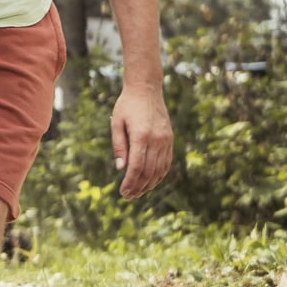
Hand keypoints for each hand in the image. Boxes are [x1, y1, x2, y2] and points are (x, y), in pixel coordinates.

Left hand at [111, 82, 172, 198]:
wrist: (146, 90)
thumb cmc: (127, 106)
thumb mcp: (116, 123)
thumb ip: (119, 146)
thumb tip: (120, 168)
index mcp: (141, 135)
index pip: (137, 166)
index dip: (130, 182)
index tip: (123, 192)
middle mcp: (157, 139)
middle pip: (149, 171)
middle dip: (138, 186)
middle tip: (128, 196)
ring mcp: (166, 140)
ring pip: (160, 169)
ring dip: (149, 184)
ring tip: (138, 192)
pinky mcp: (170, 139)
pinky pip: (167, 162)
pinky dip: (159, 175)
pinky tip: (151, 182)